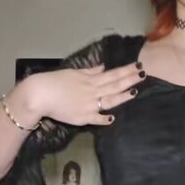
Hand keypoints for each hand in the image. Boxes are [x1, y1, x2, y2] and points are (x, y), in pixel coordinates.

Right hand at [18, 61, 144, 126]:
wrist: (39, 95)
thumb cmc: (54, 81)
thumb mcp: (73, 72)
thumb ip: (89, 71)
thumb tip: (103, 67)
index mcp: (90, 80)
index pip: (112, 74)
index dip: (126, 70)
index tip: (138, 66)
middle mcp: (92, 91)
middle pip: (114, 85)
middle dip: (130, 80)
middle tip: (144, 75)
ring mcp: (88, 105)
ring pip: (109, 100)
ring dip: (123, 96)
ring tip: (135, 92)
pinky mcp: (82, 118)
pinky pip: (96, 119)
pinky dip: (104, 119)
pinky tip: (113, 118)